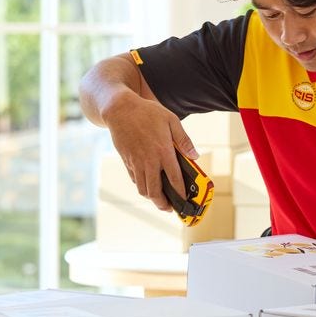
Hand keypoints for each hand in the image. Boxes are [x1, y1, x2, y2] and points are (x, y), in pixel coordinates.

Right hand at [102, 92, 197, 211]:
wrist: (120, 109)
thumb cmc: (148, 112)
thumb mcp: (171, 121)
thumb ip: (184, 140)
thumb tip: (195, 156)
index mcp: (163, 151)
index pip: (174, 179)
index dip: (180, 193)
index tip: (184, 200)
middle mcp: (149, 160)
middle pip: (155, 191)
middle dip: (163, 204)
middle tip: (170, 208)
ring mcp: (136, 162)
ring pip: (143, 189)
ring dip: (152, 198)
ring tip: (160, 200)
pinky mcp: (127, 161)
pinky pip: (135, 179)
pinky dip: (142, 186)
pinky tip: (149, 185)